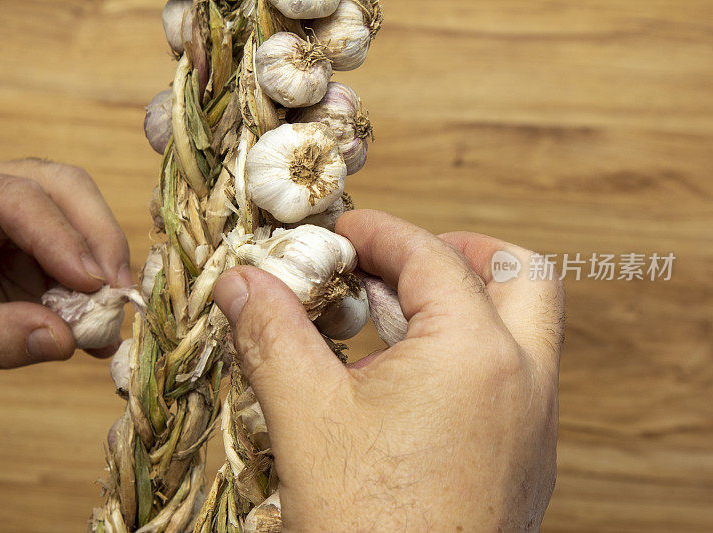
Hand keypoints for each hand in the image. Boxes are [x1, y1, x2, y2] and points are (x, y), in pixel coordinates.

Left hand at [0, 159, 131, 389]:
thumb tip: (63, 339)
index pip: (16, 197)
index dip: (62, 237)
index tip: (93, 283)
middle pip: (63, 186)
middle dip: (100, 237)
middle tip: (118, 290)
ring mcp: (19, 214)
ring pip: (84, 213)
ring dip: (106, 263)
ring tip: (110, 315)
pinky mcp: (43, 242)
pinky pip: (87, 253)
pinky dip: (101, 289)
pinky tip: (103, 329)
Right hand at [213, 210, 563, 531]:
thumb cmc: (368, 524)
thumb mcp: (305, 416)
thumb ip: (272, 334)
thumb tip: (240, 282)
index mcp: (476, 352)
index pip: (433, 256)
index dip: (381, 232)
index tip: (341, 231)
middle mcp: (525, 380)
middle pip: (519, 276)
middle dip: (461, 252)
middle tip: (401, 258)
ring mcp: (535, 425)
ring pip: (524, 329)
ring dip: (465, 304)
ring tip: (393, 315)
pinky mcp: (527, 461)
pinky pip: (514, 379)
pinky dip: (470, 355)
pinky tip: (408, 383)